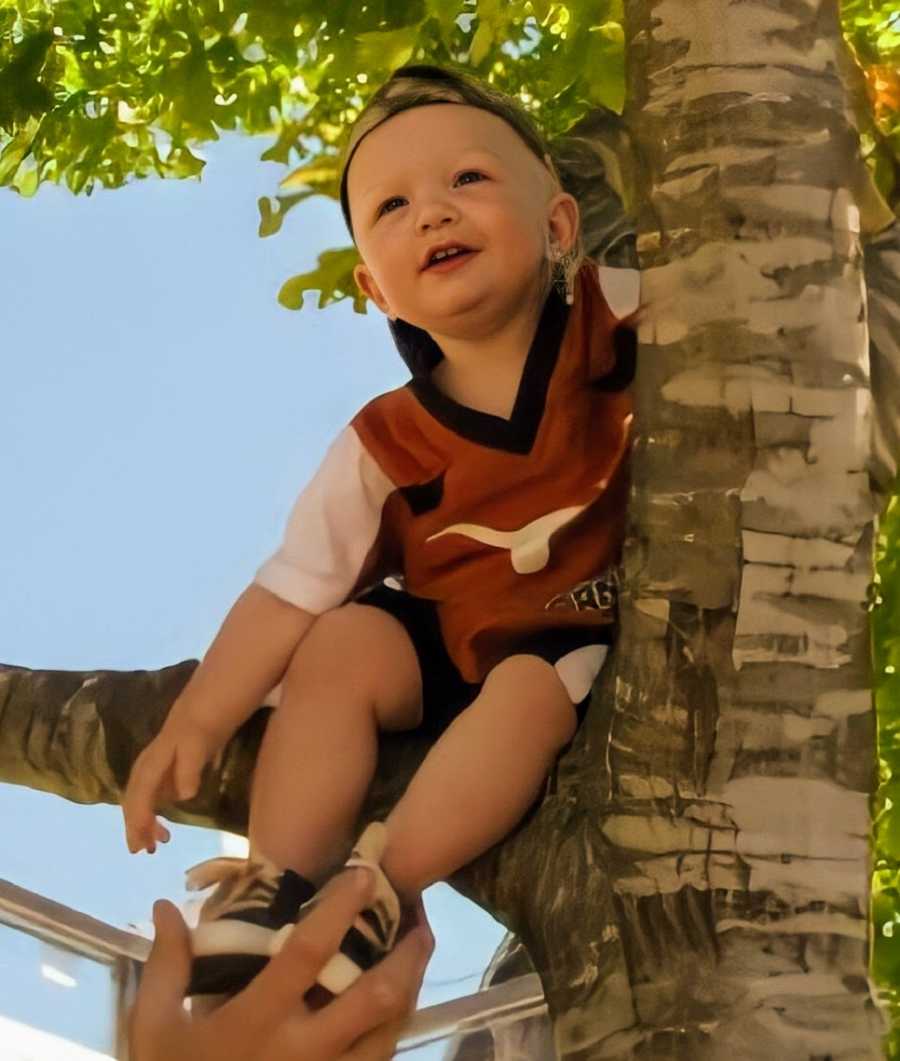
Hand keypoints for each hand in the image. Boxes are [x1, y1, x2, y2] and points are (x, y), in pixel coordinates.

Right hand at [122, 715, 220, 852]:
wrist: (214, 698)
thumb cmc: (206, 720)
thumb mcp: (199, 741)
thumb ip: (190, 766)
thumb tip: (184, 795)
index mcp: (154, 761)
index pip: (140, 796)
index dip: (138, 820)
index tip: (140, 844)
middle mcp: (151, 763)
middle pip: (135, 798)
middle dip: (136, 825)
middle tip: (144, 851)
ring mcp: (159, 763)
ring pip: (144, 795)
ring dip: (145, 819)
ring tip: (159, 842)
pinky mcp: (170, 763)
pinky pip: (155, 790)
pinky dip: (155, 808)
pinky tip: (165, 820)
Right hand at [129, 868, 434, 1060]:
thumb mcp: (154, 1028)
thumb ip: (166, 967)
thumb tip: (166, 906)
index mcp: (256, 1022)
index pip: (307, 954)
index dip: (339, 910)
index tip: (365, 873)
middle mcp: (302, 1052)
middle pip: (375, 998)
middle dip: (407, 955)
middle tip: (419, 917)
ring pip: (390, 1033)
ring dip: (411, 989)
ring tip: (418, 952)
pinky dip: (396, 1028)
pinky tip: (396, 1003)